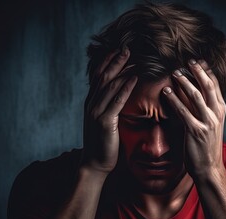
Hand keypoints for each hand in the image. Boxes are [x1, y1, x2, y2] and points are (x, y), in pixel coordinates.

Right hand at [82, 48, 136, 172]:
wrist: (95, 163)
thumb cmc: (103, 143)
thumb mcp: (104, 121)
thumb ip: (109, 107)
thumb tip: (121, 95)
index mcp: (91, 103)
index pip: (98, 76)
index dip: (107, 62)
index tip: (118, 50)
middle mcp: (91, 104)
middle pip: (103, 77)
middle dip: (115, 61)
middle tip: (127, 48)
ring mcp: (96, 112)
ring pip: (109, 85)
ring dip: (122, 70)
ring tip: (133, 59)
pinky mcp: (105, 122)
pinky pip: (116, 101)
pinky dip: (125, 88)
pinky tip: (134, 78)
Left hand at [162, 59, 225, 177]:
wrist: (210, 167)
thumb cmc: (207, 145)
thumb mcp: (212, 124)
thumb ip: (206, 108)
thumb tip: (195, 93)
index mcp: (221, 110)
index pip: (215, 85)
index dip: (206, 71)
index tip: (198, 60)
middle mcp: (216, 114)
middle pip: (207, 86)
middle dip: (197, 71)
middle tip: (187, 61)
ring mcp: (207, 122)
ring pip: (196, 95)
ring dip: (185, 82)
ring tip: (175, 73)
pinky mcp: (196, 131)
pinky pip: (183, 111)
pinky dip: (174, 99)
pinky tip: (166, 92)